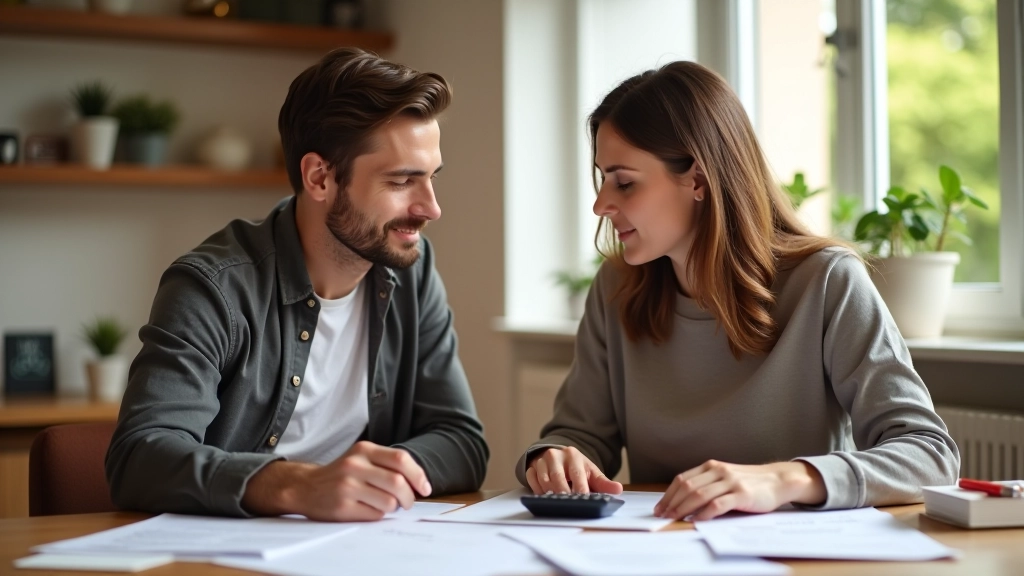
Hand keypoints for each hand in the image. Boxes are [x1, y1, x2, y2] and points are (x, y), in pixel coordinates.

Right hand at [243, 441, 431, 520]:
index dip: (418, 475)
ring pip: (388, 501)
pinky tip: (369, 509)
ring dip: (394, 507)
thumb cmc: (342, 474)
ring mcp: (347, 486)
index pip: (400, 459)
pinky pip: (374, 515)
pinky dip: (378, 515)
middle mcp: (355, 465)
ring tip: (386, 505)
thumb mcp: (361, 458)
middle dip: (409, 496)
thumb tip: (419, 483)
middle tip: (408, 503)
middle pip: (397, 482)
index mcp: (363, 449)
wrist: (305, 487)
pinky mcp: (342, 507)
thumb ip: (387, 464)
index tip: (425, 488)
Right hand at [525, 446, 622, 494]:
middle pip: (558, 479)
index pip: (577, 475)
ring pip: (544, 481)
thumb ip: (604, 484)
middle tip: (569, 505)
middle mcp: (556, 455)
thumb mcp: (590, 473)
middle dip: (564, 494)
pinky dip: (538, 491)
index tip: (583, 500)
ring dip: (551, 494)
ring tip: (558, 502)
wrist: (556, 456)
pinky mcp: (532, 467)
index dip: (580, 489)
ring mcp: (542, 461)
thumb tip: (618, 489)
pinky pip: (532, 481)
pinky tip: (545, 496)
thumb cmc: (576, 468)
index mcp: (573, 455)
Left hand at [653, 460, 824, 520]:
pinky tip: (697, 520)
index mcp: (711, 466)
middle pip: (688, 486)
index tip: (659, 507)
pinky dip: (705, 513)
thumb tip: (682, 501)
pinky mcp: (742, 494)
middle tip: (663, 516)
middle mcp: (719, 471)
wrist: (778, 480)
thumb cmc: (749, 482)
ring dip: (684, 508)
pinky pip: (718, 504)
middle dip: (672, 502)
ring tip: (675, 518)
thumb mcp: (725, 478)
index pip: (682, 479)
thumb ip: (707, 484)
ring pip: (700, 494)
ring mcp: (731, 482)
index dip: (668, 494)